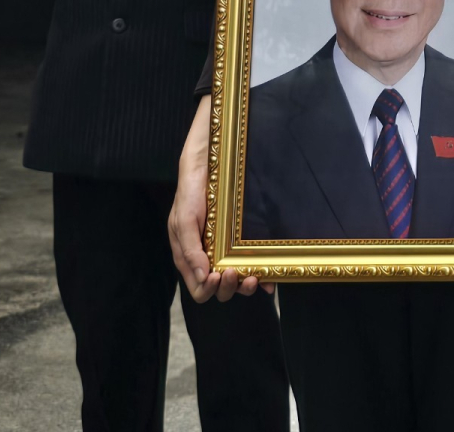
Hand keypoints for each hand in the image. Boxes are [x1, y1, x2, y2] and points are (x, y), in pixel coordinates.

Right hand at [168, 97, 263, 302]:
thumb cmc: (191, 191)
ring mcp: (227, 251)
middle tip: (235, 272)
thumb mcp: (184, 220)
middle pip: (219, 290)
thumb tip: (203, 280)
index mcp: (190, 257)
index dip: (209, 289)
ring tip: (253, 276)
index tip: (219, 275)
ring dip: (245, 286)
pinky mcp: (243, 241)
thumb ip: (190, 250)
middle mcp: (209, 258)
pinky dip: (262, 277)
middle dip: (228, 289)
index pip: (198, 288)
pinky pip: (253, 266)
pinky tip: (269, 279)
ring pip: (237, 282)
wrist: (210, 162)